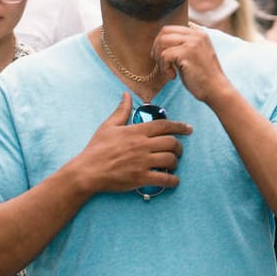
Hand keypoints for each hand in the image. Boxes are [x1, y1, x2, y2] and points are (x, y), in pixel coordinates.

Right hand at [72, 93, 190, 195]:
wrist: (87, 171)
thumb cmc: (97, 148)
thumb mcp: (108, 126)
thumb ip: (121, 110)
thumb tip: (126, 94)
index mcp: (136, 131)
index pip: (164, 125)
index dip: (179, 126)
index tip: (189, 129)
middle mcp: (142, 145)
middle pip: (171, 142)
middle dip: (179, 147)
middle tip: (179, 150)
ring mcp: (142, 162)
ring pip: (170, 160)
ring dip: (176, 162)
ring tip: (173, 164)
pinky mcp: (141, 178)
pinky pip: (164, 179)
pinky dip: (172, 181)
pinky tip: (173, 181)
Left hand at [153, 25, 231, 104]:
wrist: (216, 90)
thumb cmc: (203, 77)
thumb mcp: (194, 55)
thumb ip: (182, 45)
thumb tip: (160, 42)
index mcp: (198, 34)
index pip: (170, 29)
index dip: (161, 42)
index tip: (161, 57)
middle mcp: (196, 35)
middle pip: (164, 32)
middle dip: (157, 48)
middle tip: (161, 63)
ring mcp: (192, 43)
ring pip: (162, 42)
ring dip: (159, 58)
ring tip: (168, 70)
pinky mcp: (187, 53)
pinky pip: (164, 55)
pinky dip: (164, 68)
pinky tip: (173, 76)